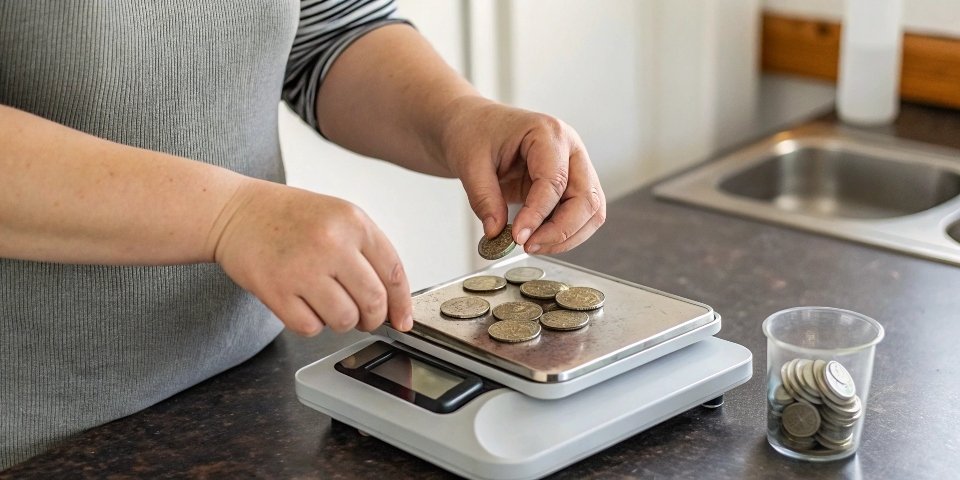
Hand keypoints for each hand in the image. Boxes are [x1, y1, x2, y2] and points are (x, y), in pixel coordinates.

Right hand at [209, 179, 412, 335]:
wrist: (235, 212)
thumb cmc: (289, 217)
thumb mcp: (338, 216)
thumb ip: (367, 252)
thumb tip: (392, 301)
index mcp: (353, 222)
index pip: (392, 272)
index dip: (401, 304)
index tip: (402, 321)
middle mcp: (331, 243)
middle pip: (373, 302)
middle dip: (372, 318)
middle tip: (363, 317)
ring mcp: (303, 267)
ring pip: (344, 320)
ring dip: (341, 321)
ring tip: (327, 304)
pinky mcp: (276, 290)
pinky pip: (311, 328)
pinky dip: (311, 324)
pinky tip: (302, 304)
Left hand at [441, 97, 605, 254]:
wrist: (474, 125)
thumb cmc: (475, 132)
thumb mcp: (469, 163)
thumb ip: (483, 198)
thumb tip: (496, 232)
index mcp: (547, 133)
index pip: (554, 181)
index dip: (538, 214)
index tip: (519, 237)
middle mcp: (570, 149)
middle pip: (586, 198)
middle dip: (561, 230)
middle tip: (529, 246)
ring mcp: (573, 168)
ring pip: (591, 211)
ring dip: (567, 236)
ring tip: (533, 246)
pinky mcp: (568, 186)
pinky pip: (579, 216)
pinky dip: (563, 233)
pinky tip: (538, 239)